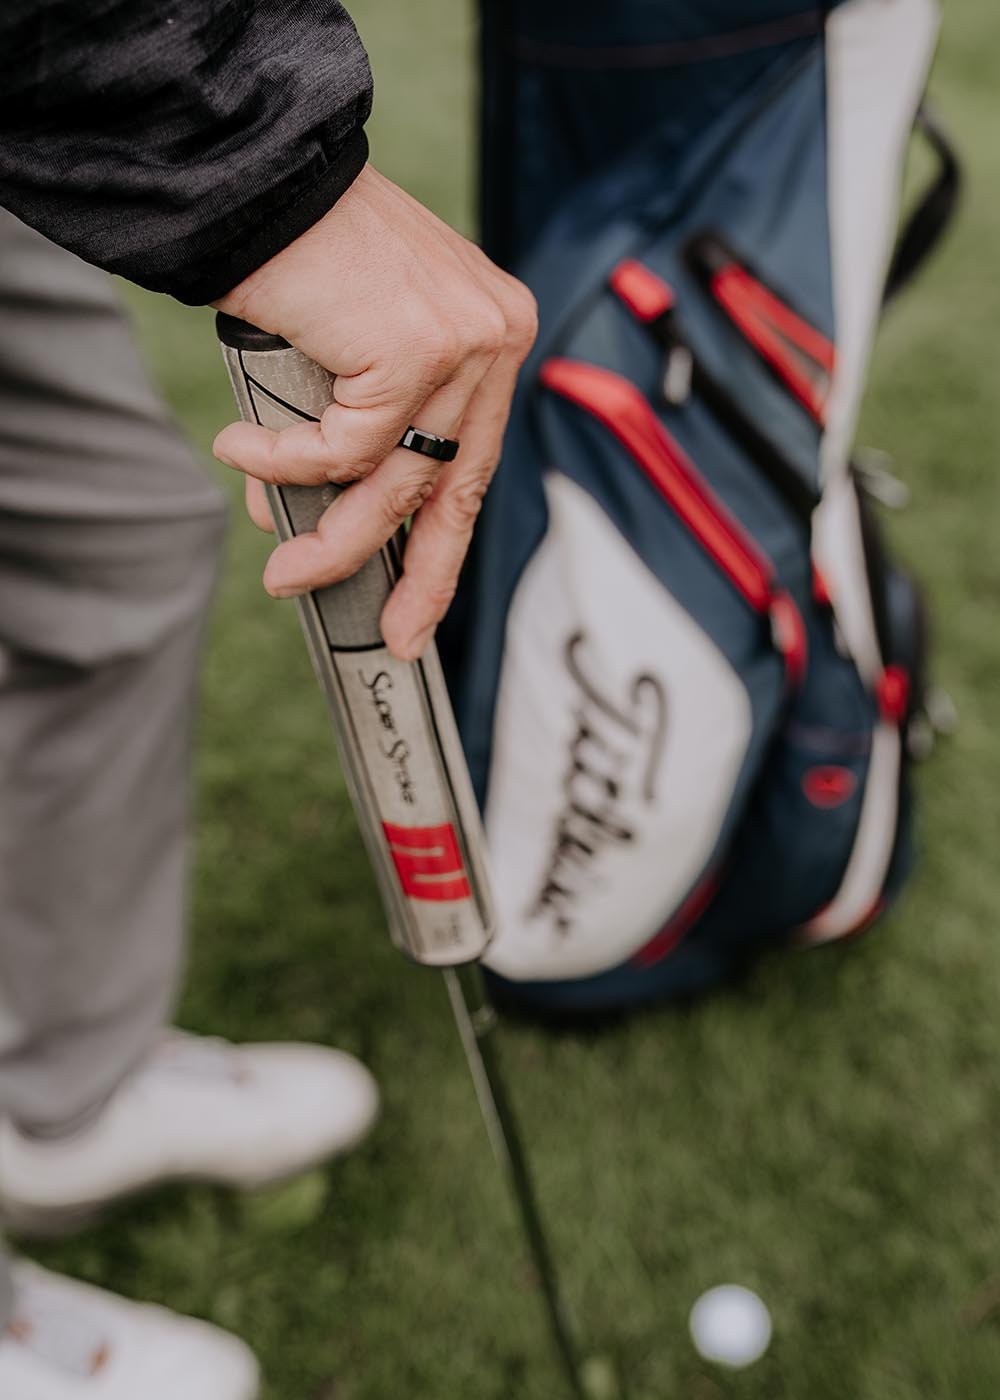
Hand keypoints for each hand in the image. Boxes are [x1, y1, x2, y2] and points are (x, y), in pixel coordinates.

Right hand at [213, 164, 536, 659]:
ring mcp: (466, 343)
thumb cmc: (305, 260)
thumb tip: (312, 520)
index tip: (419, 605)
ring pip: (398, 481)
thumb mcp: (352, 356)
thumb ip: (359, 432)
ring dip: (331, 536)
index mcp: (493, 338)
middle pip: (458, 488)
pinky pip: (344, 446)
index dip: (444, 543)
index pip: (475, 462)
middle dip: (420, 575)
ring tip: (279, 566)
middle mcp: (496, 339)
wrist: (267, 179)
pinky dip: (286, 459)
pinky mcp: (417, 348)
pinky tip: (241, 444)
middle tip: (395, 635)